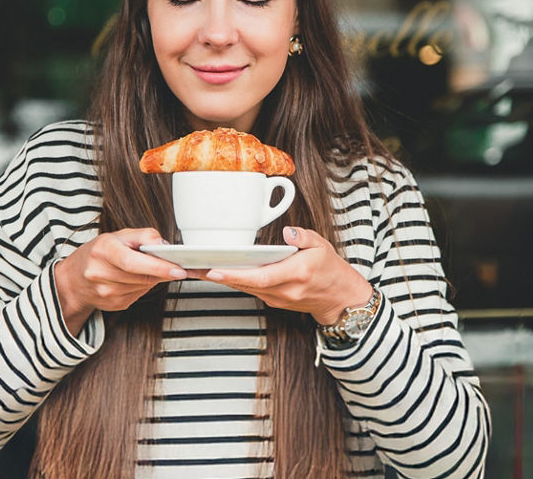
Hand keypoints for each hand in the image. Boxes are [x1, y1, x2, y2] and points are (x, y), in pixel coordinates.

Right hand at [53, 228, 186, 332]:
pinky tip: (137, 278)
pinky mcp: (113, 305)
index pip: (133, 262)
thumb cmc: (98, 253)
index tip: (179, 270)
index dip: (158, 266)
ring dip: (154, 278)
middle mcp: (100, 273)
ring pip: (144, 286)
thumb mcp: (118, 235)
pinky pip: (139, 295)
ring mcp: (106, 293)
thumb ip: (143, 236)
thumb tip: (164, 245)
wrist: (74, 280)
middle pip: (142, 276)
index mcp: (102, 251)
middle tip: (180, 267)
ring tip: (150, 267)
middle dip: (163, 272)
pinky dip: (144, 286)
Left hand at [201, 226, 372, 324]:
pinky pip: (250, 290)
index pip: (260, 277)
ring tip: (197, 268)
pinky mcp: (274, 301)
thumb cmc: (331, 271)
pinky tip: (220, 272)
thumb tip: (288, 232)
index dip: (235, 275)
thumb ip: (304, 237)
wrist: (340, 300)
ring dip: (222, 279)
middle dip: (217, 276)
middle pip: (245, 284)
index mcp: (296, 275)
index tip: (214, 270)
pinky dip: (235, 281)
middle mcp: (285, 291)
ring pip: (245, 288)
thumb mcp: (322, 246)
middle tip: (191, 267)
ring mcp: (278, 299)